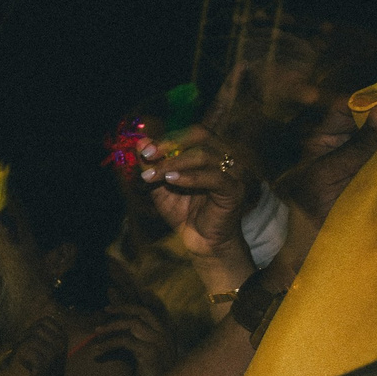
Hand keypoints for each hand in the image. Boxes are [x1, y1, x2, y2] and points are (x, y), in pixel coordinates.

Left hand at [12, 308, 71, 375]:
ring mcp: (52, 354)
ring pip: (30, 341)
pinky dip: (23, 360)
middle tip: (21, 345)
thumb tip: (31, 322)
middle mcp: (60, 344)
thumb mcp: (51, 347)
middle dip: (25, 335)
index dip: (33, 324)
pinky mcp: (42, 364)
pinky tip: (29, 367)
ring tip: (28, 360)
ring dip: (23, 349)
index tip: (28, 334)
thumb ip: (45, 334)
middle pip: (36, 328)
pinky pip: (25, 354)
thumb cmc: (48, 367)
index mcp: (63, 337)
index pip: (46, 319)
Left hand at [87, 301, 175, 375]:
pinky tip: (97, 350)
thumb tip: (109, 323)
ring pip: (133, 323)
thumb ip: (130, 336)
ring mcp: (160, 342)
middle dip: (123, 306)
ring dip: (111, 325)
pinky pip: (126, 341)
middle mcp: (166, 334)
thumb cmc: (148, 375)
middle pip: (143, 311)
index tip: (117, 291)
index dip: (134, 298)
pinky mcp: (151, 352)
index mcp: (166, 331)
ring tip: (95, 331)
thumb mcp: (139, 352)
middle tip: (105, 308)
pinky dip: (109, 344)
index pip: (152, 307)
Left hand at [136, 125, 254, 266]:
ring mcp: (234, 172)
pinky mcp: (235, 189)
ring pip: (204, 155)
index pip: (192, 133)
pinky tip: (171, 180)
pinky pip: (214, 178)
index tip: (143, 150)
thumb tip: (140, 142)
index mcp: (212, 152)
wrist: (202, 242)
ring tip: (152, 175)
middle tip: (148, 156)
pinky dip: (190, 177)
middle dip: (170, 144)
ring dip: (173, 163)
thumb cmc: (185, 213)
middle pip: (201, 136)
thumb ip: (154, 165)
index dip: (167, 138)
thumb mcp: (162, 187)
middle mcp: (226, 157)